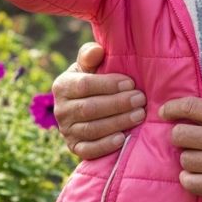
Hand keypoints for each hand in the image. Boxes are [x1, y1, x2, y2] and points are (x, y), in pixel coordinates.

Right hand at [52, 42, 146, 159]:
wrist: (85, 107)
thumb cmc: (93, 81)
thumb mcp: (89, 66)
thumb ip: (91, 55)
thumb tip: (97, 51)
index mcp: (62, 86)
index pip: (85, 85)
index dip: (109, 85)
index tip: (131, 83)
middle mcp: (60, 110)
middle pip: (90, 108)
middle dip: (118, 104)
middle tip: (140, 99)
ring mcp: (66, 131)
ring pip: (91, 129)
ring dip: (117, 122)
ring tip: (139, 115)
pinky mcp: (74, 148)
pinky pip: (88, 150)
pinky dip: (105, 146)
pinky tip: (122, 138)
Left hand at [161, 97, 201, 201]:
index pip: (188, 107)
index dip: (171, 109)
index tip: (164, 112)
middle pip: (179, 134)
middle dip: (181, 136)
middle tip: (189, 140)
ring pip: (184, 159)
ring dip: (190, 158)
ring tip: (201, 158)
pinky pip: (190, 182)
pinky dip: (190, 179)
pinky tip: (198, 176)